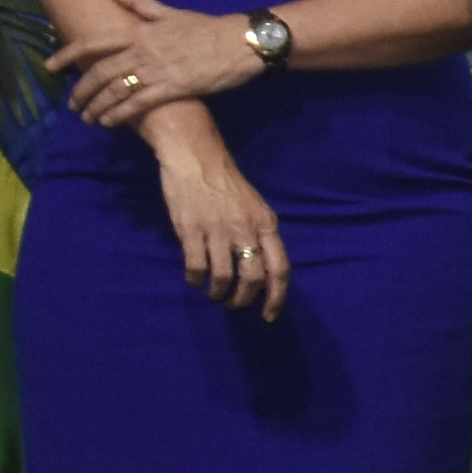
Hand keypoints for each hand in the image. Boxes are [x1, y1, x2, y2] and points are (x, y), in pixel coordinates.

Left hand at [53, 0, 268, 126]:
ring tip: (88, 118)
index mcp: (140, 31)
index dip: (68, 54)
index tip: (50, 65)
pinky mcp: (172, 88)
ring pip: (115, 90)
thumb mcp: (170, 12)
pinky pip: (137, 104)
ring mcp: (156, 70)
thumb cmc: (207, 28)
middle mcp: (142, 50)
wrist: (240, 42)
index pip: (94, 43)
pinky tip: (108, 122)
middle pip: (100, 72)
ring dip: (97, 106)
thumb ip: (138, 3)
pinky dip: (119, 114)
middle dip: (82, 90)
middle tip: (72, 104)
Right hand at [154, 135, 290, 320]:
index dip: (277, 296)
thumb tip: (263, 270)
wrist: (196, 158)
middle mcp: (245, 229)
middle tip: (234, 305)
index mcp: (266, 224)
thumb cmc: (227, 184)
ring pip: (224, 277)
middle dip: (244, 299)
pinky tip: (195, 281)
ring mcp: (218, 230)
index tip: (270, 315)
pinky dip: (196, 280)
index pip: (279, 268)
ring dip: (218, 293)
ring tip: (214, 294)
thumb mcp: (255, 207)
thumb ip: (260, 235)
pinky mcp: (191, 230)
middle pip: (253, 278)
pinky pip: (197, 266)